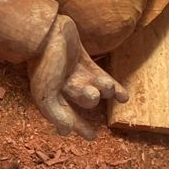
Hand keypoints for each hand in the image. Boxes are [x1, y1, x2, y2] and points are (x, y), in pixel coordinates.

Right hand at [27, 15, 127, 139]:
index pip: (67, 115)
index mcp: (52, 94)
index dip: (79, 126)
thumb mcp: (46, 93)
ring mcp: (75, 71)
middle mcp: (64, 85)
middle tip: (91, 94)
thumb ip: (55, 114)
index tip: (92, 137)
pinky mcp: (84, 59)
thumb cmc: (44, 63)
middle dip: (90, 102)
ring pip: (96, 88)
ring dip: (105, 90)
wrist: (46, 31)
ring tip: (106, 86)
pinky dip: (114, 86)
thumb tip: (66, 132)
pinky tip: (124, 97)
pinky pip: (101, 75)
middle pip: (83, 101)